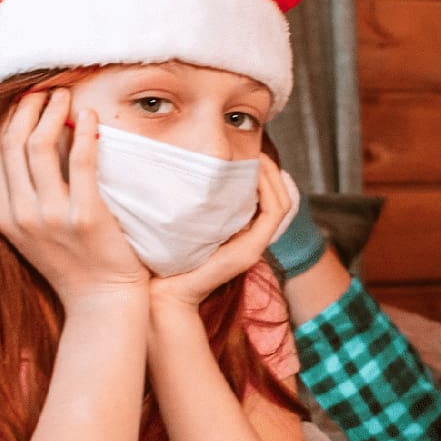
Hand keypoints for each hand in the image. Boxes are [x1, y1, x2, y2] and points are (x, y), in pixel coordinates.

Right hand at [0, 89, 149, 308]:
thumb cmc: (75, 265)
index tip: (23, 101)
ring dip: (51, 113)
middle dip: (26, 109)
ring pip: (39, 147)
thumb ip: (25, 197)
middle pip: (13, 144)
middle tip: (44, 89)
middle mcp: (21, 214)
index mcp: (4, 217)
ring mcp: (51, 216)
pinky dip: (83, 132)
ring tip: (65, 95)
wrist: (101, 303)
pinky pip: (81, 162)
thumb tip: (29, 149)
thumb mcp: (34, 233)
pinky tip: (90, 116)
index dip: (8, 121)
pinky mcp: (85, 216)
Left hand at [150, 154, 293, 308]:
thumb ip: (189, 201)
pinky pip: (274, 213)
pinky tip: (253, 173)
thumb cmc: (161, 256)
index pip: (266, 197)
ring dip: (272, 175)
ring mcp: (254, 245)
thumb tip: (182, 166)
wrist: (160, 293)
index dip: (263, 172)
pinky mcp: (250, 250)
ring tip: (258, 156)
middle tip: (255, 147)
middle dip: (270, 168)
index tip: (247, 151)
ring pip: (281, 202)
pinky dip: (269, 190)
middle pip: (279, 196)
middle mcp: (250, 238)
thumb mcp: (178, 221)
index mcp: (238, 231)